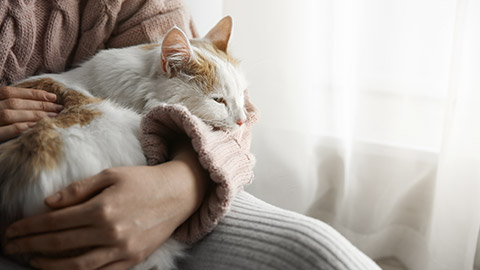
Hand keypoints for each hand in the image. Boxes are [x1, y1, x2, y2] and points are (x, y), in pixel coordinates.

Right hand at [0, 86, 62, 141]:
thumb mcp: (2, 107)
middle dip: (39, 105)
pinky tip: (37, 127)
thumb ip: (14, 104)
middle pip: (14, 103)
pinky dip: (21, 127)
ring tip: (54, 117)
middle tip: (59, 108)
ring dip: (34, 115)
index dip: (33, 94)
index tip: (53, 97)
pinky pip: (5, 131)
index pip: (11, 92)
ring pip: (10, 115)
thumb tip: (42, 100)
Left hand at [4, 140, 208, 269]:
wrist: (178, 194)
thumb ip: (79, 189)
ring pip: (77, 265)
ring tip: (32, 260)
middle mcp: (111, 232)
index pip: (55, 222)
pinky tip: (65, 269)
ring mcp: (122, 249)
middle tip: (12, 246)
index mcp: (103, 208)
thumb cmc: (143, 181)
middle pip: (60, 243)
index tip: (13, 229)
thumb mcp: (111, 175)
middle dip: (31, 245)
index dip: (30, 227)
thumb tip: (49, 204)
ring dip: (49, 264)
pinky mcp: (133, 259)